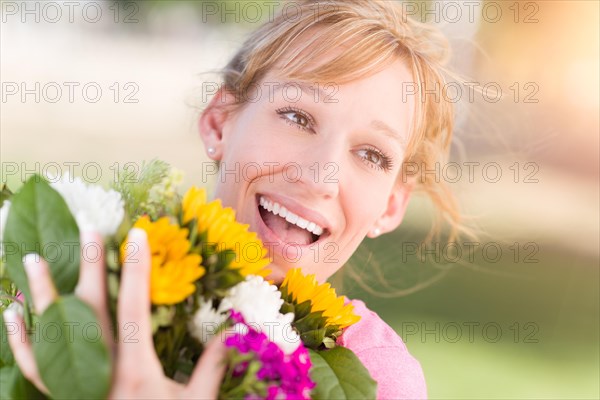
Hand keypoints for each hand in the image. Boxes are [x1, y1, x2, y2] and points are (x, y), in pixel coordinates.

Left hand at [3, 229, 225, 398]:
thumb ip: (211, 370)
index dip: (138, 269)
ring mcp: (73, 385)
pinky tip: (12, 315)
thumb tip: (229, 334)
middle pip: (91, 310)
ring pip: (52, 333)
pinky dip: (20, 339)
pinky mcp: (58, 396)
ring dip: (42, 294)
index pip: (136, 308)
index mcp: (136, 371)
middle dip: (90, 266)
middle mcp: (100, 373)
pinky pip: (32, 367)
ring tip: (35, 258)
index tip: (136, 235)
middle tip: (88, 230)